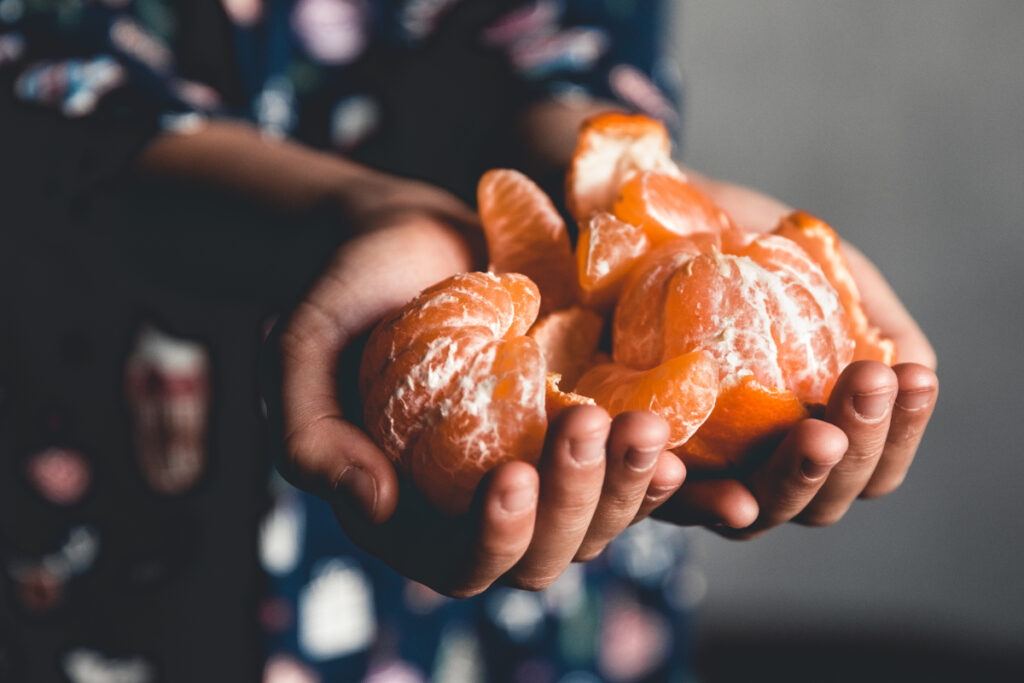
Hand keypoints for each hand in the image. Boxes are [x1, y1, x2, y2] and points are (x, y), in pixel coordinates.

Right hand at [264, 200, 684, 596]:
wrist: (407, 240)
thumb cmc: (346, 297)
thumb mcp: (300, 354)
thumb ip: (308, 435)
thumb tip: (376, 506)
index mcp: (412, 514)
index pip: (460, 564)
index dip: (493, 540)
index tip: (509, 474)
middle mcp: (481, 506)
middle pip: (545, 555)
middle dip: (572, 505)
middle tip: (581, 424)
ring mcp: (539, 469)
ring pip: (598, 522)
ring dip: (630, 490)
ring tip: (646, 428)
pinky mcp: (581, 429)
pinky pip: (632, 475)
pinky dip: (669, 485)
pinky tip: (695, 461)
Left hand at [652, 171, 938, 536]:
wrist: (649, 213)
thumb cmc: (742, 250)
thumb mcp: (827, 273)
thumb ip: (876, 322)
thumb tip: (916, 373)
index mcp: (807, 434)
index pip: (867, 465)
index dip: (899, 431)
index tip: (911, 378)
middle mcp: (756, 467)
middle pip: (819, 500)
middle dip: (855, 448)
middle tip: (868, 386)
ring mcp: (697, 475)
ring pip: (758, 510)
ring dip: (796, 476)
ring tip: (819, 433)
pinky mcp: (635, 466)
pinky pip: (663, 500)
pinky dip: (698, 499)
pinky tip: (726, 488)